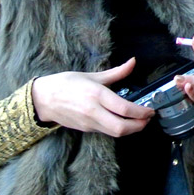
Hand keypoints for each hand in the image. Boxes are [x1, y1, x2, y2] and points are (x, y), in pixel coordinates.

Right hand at [31, 57, 153, 136]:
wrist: (42, 99)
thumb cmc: (66, 83)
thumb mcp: (92, 75)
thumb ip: (116, 72)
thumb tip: (133, 62)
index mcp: (96, 94)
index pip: (124, 108)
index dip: (141, 112)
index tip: (151, 109)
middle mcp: (93, 111)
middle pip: (121, 127)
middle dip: (139, 125)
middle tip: (148, 118)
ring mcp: (89, 122)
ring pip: (114, 132)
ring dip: (131, 129)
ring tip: (140, 121)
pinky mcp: (86, 129)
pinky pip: (106, 132)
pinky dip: (118, 129)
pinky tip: (124, 122)